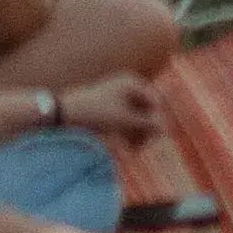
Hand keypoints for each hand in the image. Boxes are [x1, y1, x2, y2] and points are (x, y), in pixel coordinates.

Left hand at [50, 71, 167, 138]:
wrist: (65, 113)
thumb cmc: (96, 113)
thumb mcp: (124, 120)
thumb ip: (147, 123)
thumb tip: (167, 128)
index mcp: (132, 82)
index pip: (155, 102)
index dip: (156, 121)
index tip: (151, 140)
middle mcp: (127, 86)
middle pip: (147, 108)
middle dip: (147, 128)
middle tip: (141, 148)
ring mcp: (119, 97)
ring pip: (137, 115)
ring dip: (138, 132)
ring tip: (133, 150)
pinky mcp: (111, 108)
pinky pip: (127, 119)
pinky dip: (129, 131)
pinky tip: (127, 146)